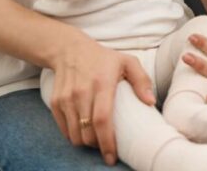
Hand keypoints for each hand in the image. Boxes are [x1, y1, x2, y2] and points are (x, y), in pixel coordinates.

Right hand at [48, 36, 155, 165]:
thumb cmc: (103, 58)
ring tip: (96, 139)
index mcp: (102, 83)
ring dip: (86, 143)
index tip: (112, 157)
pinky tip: (83, 131)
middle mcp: (82, 92)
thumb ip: (142, 80)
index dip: (107, 142)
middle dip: (98, 146)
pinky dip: (73, 136)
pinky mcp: (55, 102)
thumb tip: (151, 102)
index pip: (102, 120)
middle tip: (107, 147)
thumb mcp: (127, 61)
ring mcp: (66, 98)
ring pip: (74, 134)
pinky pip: (64, 130)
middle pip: (87, 132)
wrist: (69, 49)